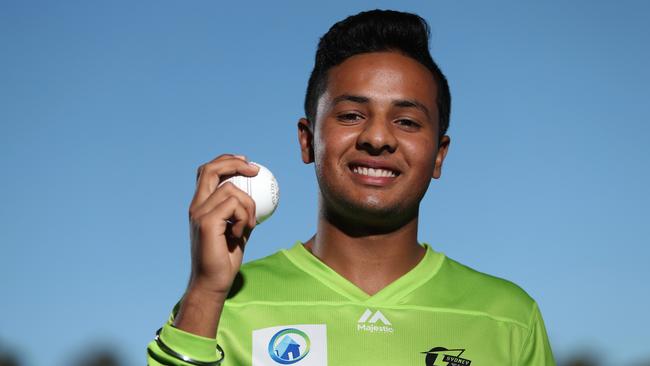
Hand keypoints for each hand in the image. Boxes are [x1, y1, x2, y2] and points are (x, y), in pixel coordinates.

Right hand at [187, 154, 259, 295]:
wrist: (213, 282)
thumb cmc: (226, 259)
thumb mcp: (238, 228)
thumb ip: (241, 210)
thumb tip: (258, 194)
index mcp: (200, 206)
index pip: (207, 172)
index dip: (226, 161)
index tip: (246, 163)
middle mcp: (196, 206)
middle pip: (210, 169)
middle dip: (233, 162)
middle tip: (255, 170)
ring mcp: (199, 213)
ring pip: (232, 190)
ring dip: (249, 206)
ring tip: (247, 226)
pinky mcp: (206, 222)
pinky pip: (235, 206)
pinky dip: (245, 218)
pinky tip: (240, 234)